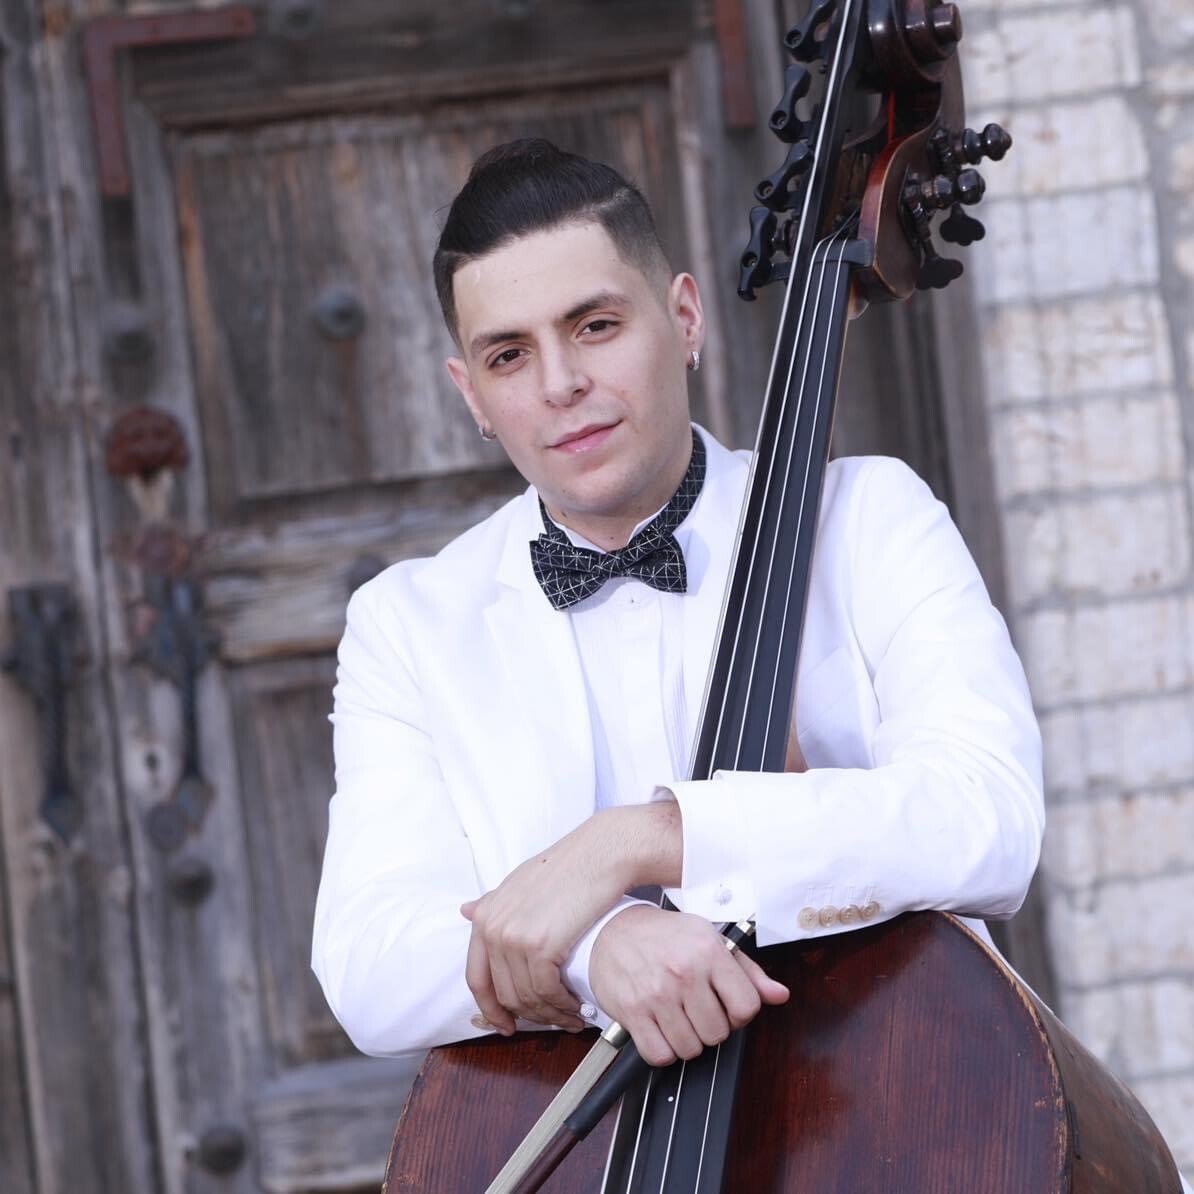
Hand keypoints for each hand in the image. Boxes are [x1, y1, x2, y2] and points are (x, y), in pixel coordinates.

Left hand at [460, 811, 637, 1033]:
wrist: (600, 854)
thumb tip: (465, 911)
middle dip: (528, 1016)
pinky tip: (576, 1006)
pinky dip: (562, 1006)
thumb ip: (493, 902)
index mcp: (485, 915)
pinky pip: (546, 993)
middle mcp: (493, 928)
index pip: (476, 978)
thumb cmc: (567, 867)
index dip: (491, 1008)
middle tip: (552, 1021)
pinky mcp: (540, 946)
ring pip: (526, 998)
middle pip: (504, 994)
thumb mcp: (519, 882)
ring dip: (550, 1015)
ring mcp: (514, 938)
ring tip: (570, 1017)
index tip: (505, 1024)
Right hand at [588, 905, 788, 1066]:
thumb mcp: (709, 939)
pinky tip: (660, 1028)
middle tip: (697, 1009)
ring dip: (687, 1040)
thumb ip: (747, 971)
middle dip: (711, 1027)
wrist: (613, 929)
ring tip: (678, 1017)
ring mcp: (657, 994)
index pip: (747, 1006)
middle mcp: (684, 973)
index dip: (739, 1013)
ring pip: (690, 1048)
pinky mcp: (633, 1011)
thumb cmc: (664, 935)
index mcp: (709, 951)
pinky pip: (660, 1055)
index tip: (726, 1006)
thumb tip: (779, 995)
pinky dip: (662, 1050)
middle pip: (718, 1033)